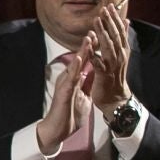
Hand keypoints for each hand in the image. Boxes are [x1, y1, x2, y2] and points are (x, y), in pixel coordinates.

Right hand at [34, 34, 95, 152]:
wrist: (57, 131)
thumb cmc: (69, 116)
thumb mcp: (84, 98)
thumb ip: (87, 85)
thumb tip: (92, 74)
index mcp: (75, 80)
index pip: (86, 61)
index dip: (93, 50)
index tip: (102, 36)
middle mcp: (69, 79)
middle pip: (80, 59)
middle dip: (88, 45)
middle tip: (96, 29)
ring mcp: (66, 84)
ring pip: (76, 64)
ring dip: (82, 51)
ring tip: (89, 38)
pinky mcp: (64, 92)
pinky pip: (71, 77)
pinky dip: (76, 67)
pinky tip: (81, 58)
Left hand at [86, 2, 131, 111]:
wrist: (115, 97)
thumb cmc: (115, 74)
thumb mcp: (120, 54)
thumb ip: (122, 38)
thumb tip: (126, 22)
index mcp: (122, 50)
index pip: (119, 31)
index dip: (115, 18)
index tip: (110, 6)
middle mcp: (120, 55)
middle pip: (115, 36)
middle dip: (110, 21)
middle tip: (104, 8)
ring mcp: (113, 64)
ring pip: (108, 46)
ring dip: (103, 33)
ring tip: (96, 21)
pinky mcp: (104, 74)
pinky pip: (98, 63)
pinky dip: (94, 54)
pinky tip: (88, 46)